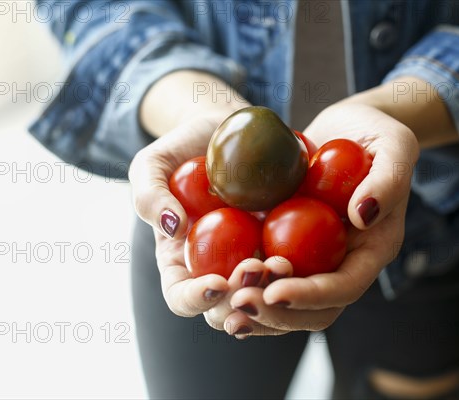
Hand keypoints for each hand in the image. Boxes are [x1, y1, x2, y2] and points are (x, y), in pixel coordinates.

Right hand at [129, 109, 297, 336]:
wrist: (227, 131)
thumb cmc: (182, 150)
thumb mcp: (152, 165)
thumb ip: (150, 195)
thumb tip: (172, 227)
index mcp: (180, 263)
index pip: (182, 297)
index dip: (196, 300)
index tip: (216, 284)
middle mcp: (217, 269)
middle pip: (227, 306)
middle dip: (242, 298)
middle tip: (255, 269)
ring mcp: (252, 258)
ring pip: (265, 294)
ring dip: (274, 290)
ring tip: (283, 264)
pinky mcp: (285, 245)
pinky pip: (296, 267)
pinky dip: (301, 269)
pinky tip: (308, 257)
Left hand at [222, 102, 419, 334]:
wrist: (350, 130)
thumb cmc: (378, 135)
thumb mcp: (395, 146)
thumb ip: (388, 180)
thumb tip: (363, 215)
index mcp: (372, 249)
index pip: (344, 287)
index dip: (311, 296)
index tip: (274, 292)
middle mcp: (343, 261)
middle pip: (313, 311)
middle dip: (276, 315)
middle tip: (238, 303)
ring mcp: (315, 256)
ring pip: (286, 303)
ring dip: (254, 311)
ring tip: (222, 305)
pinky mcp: (289, 245)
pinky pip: (266, 274)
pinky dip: (242, 285)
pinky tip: (211, 283)